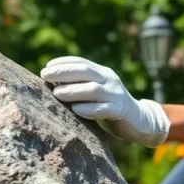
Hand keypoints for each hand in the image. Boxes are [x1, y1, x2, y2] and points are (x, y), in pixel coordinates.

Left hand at [40, 56, 169, 146]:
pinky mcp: (120, 111)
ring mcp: (116, 95)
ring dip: (72, 90)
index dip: (64, 62)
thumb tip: (52, 83)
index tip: (47, 66)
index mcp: (103, 73)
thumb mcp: (95, 92)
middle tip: (45, 76)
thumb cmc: (108, 106)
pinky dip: (88, 109)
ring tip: (56, 93)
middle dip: (63, 72)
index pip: (82, 62)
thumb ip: (80, 85)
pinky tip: (75, 110)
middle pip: (85, 72)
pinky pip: (103, 109)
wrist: (137, 120)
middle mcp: (110, 80)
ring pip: (93, 89)